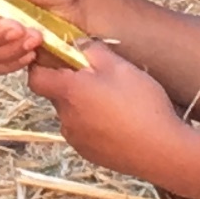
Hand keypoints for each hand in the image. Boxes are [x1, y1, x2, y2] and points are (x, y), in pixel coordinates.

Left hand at [27, 37, 182, 176]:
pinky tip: (121, 121)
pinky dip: (96, 124)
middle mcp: (66, 118)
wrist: (163, 152)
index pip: (35, 78)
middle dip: (73, 84)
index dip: (42, 65)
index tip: (59, 58)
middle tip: (102, 78)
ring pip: (73, 114)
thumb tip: (78, 44)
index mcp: (69, 93)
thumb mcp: (120, 67)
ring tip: (117, 102)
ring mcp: (77, 139)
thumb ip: (93, 51)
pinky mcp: (91, 154)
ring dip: (86, 105)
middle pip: (58, 95)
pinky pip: (85, 132)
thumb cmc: (142, 105)